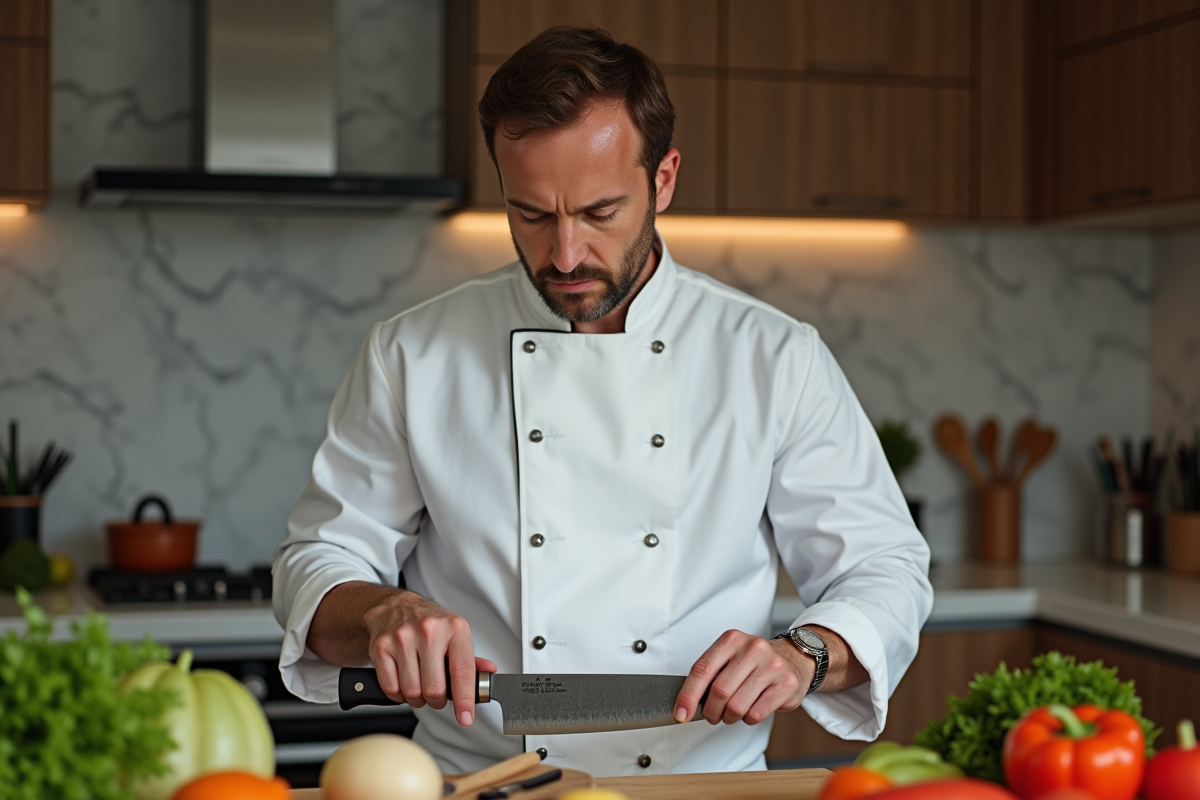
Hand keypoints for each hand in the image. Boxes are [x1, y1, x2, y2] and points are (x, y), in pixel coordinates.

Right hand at [363, 591, 496, 725]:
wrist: (395, 606)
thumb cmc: (429, 624)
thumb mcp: (455, 634)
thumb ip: (471, 659)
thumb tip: (488, 673)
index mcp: (454, 628)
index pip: (462, 672)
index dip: (465, 699)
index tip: (465, 717)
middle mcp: (429, 630)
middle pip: (435, 689)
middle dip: (437, 700)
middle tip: (436, 693)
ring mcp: (403, 638)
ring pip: (412, 691)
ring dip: (417, 698)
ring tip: (419, 685)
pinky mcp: (381, 647)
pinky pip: (391, 688)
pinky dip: (398, 694)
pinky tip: (403, 681)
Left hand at [674, 629, 812, 725]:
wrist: (795, 657)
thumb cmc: (755, 662)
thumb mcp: (731, 656)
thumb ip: (711, 674)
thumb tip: (686, 704)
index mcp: (732, 640)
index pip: (702, 669)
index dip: (688, 695)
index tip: (680, 713)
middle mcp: (753, 649)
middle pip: (719, 691)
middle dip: (711, 711)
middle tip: (712, 716)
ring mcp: (772, 666)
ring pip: (737, 706)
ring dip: (729, 717)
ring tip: (731, 714)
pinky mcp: (786, 684)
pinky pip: (756, 714)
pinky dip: (748, 719)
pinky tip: (751, 710)